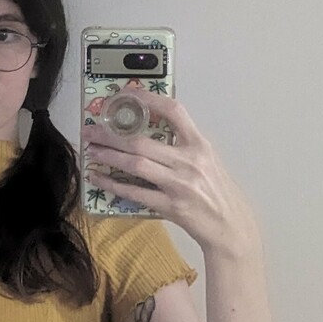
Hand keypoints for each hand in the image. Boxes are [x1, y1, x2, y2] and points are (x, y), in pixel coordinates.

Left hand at [84, 97, 261, 258]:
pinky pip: (135, 193)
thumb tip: (153, 133)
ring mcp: (179, 185)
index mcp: (200, 145)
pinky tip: (98, 178)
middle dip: (111, 134)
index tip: (127, 94)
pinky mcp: (171, 207)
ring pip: (135, 165)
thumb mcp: (208, 161)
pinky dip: (113, 184)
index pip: (174, 111)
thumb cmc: (219, 193)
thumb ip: (184, 147)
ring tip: (91, 150)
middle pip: (142, 142)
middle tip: (90, 130)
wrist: (232, 227)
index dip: (149, 99)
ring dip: (109, 156)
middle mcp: (189, 161)